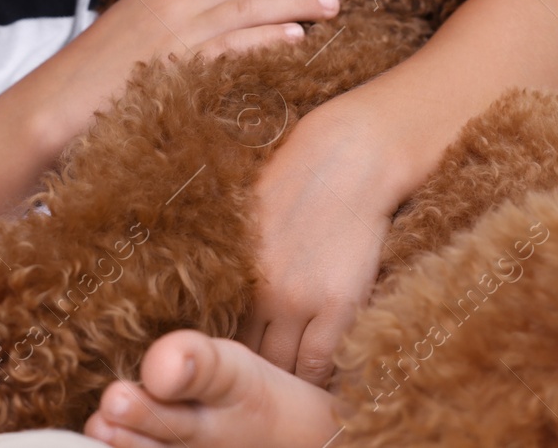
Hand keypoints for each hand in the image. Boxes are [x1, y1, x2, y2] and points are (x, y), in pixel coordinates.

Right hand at [33, 0, 347, 148]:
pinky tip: (297, 37)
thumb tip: (222, 18)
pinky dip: (266, 38)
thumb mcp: (139, 30)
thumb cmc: (96, 76)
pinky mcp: (175, 64)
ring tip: (334, 3)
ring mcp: (174, 31)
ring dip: (296, 0)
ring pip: (249, 5)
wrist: (52, 106)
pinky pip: (231, 45)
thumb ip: (180, 18)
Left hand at [235, 98, 401, 386]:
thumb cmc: (298, 180)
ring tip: (288, 398)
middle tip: (260, 391)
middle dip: (253, 379)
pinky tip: (318, 388)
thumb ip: (236, 257)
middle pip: (248, 359)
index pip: (220, 336)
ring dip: (285, 387)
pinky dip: (317, 382)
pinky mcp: (337, 305)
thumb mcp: (249, 215)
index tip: (233, 370)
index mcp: (236, 271)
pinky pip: (320, 363)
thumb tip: (209, 278)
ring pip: (283, 369)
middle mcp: (260, 292)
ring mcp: (299, 301)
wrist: (348, 160)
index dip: (227, 357)